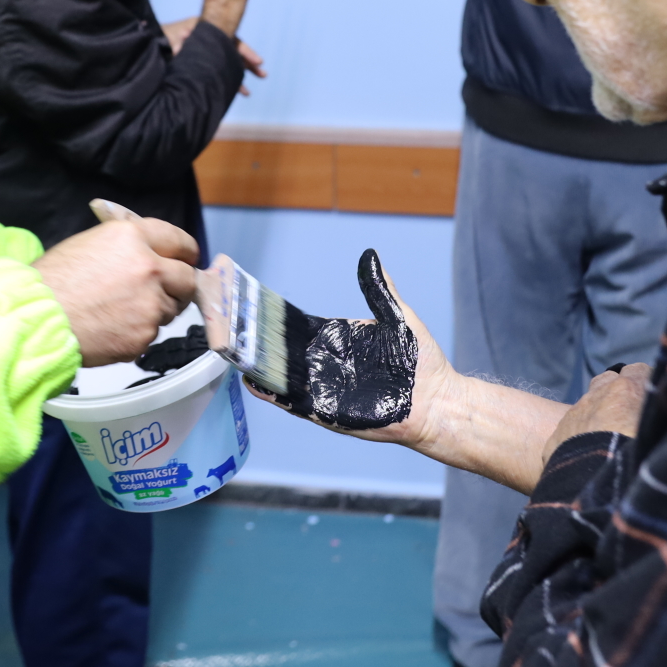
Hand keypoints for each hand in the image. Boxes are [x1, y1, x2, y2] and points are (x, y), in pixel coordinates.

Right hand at [36, 218, 198, 366]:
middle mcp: (149, 267)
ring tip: (121, 311)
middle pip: (186, 277)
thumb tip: (147, 250)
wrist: (36, 320)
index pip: (179, 239)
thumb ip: (126, 246)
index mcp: (133, 237)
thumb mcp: (89, 244)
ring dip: (155, 310)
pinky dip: (138, 332)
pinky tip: (112, 328)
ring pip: (170, 308)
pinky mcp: (145, 334)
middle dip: (178, 285)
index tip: (187, 258)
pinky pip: (152, 332)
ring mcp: (150, 303)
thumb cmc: (53, 283)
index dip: (185, 251)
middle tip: (163, 291)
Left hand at [163, 17, 267, 95]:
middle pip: (234, 54)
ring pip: (227, 66)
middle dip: (249, 66)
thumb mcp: (174, 37)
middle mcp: (212, 43)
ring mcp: (209, 54)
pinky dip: (225, 82)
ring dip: (237, 79)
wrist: (154, 44)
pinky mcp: (204, 65)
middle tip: (263, 75)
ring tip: (247, 94)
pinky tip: (232, 93)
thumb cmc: (164, 37)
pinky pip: (219, 73)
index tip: (259, 62)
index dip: (246, 53)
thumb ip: (181, 42)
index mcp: (209, 33)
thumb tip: (180, 44)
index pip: (233, 42)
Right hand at [233, 260, 455, 445]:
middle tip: (230, 325)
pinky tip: (254, 380)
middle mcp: (325, 363)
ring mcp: (324, 388)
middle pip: (281, 350)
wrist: (436, 401)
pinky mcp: (328, 411)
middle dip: (257, 339)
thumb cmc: (421, 361)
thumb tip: (369, 255)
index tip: (251, 302)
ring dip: (258, 365)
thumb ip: (379, 289)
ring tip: (234, 351)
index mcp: (337, 338)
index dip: (274, 316)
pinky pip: (293, 402)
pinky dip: (272, 393)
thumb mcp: (398, 317)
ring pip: (281, 376)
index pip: (297, 325)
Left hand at [539, 364, 651, 464]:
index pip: (637, 370)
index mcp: (626, 391)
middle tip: (629, 418)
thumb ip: (660, 417)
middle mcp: (598, 395)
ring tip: (609, 440)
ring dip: (598, 416)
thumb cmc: (637, 459)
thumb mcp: (660, 432)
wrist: (592, 483)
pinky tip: (589, 457)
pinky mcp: (558, 435)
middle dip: (617, 394)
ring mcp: (575, 413)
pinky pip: (571, 429)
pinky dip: (579, 437)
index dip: (644, 384)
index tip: (651, 399)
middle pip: (609, 381)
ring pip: (588, 404)